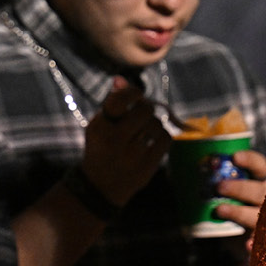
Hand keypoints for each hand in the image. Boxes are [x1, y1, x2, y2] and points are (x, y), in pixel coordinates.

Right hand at [80, 86, 170, 206]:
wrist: (101, 186)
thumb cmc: (101, 147)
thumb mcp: (99, 124)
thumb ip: (111, 102)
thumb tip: (121, 79)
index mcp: (99, 128)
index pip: (120, 99)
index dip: (132, 92)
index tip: (135, 95)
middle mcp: (114, 141)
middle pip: (144, 110)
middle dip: (145, 108)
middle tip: (141, 112)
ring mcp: (132, 156)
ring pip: (157, 125)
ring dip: (153, 124)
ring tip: (143, 130)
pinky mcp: (147, 167)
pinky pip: (166, 140)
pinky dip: (162, 136)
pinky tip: (152, 139)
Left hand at [212, 149, 265, 238]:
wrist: (235, 234)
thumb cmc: (226, 203)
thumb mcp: (218, 189)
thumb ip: (203, 181)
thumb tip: (172, 174)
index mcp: (258, 180)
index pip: (259, 165)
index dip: (249, 160)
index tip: (234, 158)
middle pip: (260, 189)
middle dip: (240, 187)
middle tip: (219, 186)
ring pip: (259, 214)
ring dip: (240, 212)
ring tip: (220, 210)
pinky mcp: (261, 237)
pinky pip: (261, 240)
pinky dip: (254, 243)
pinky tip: (247, 246)